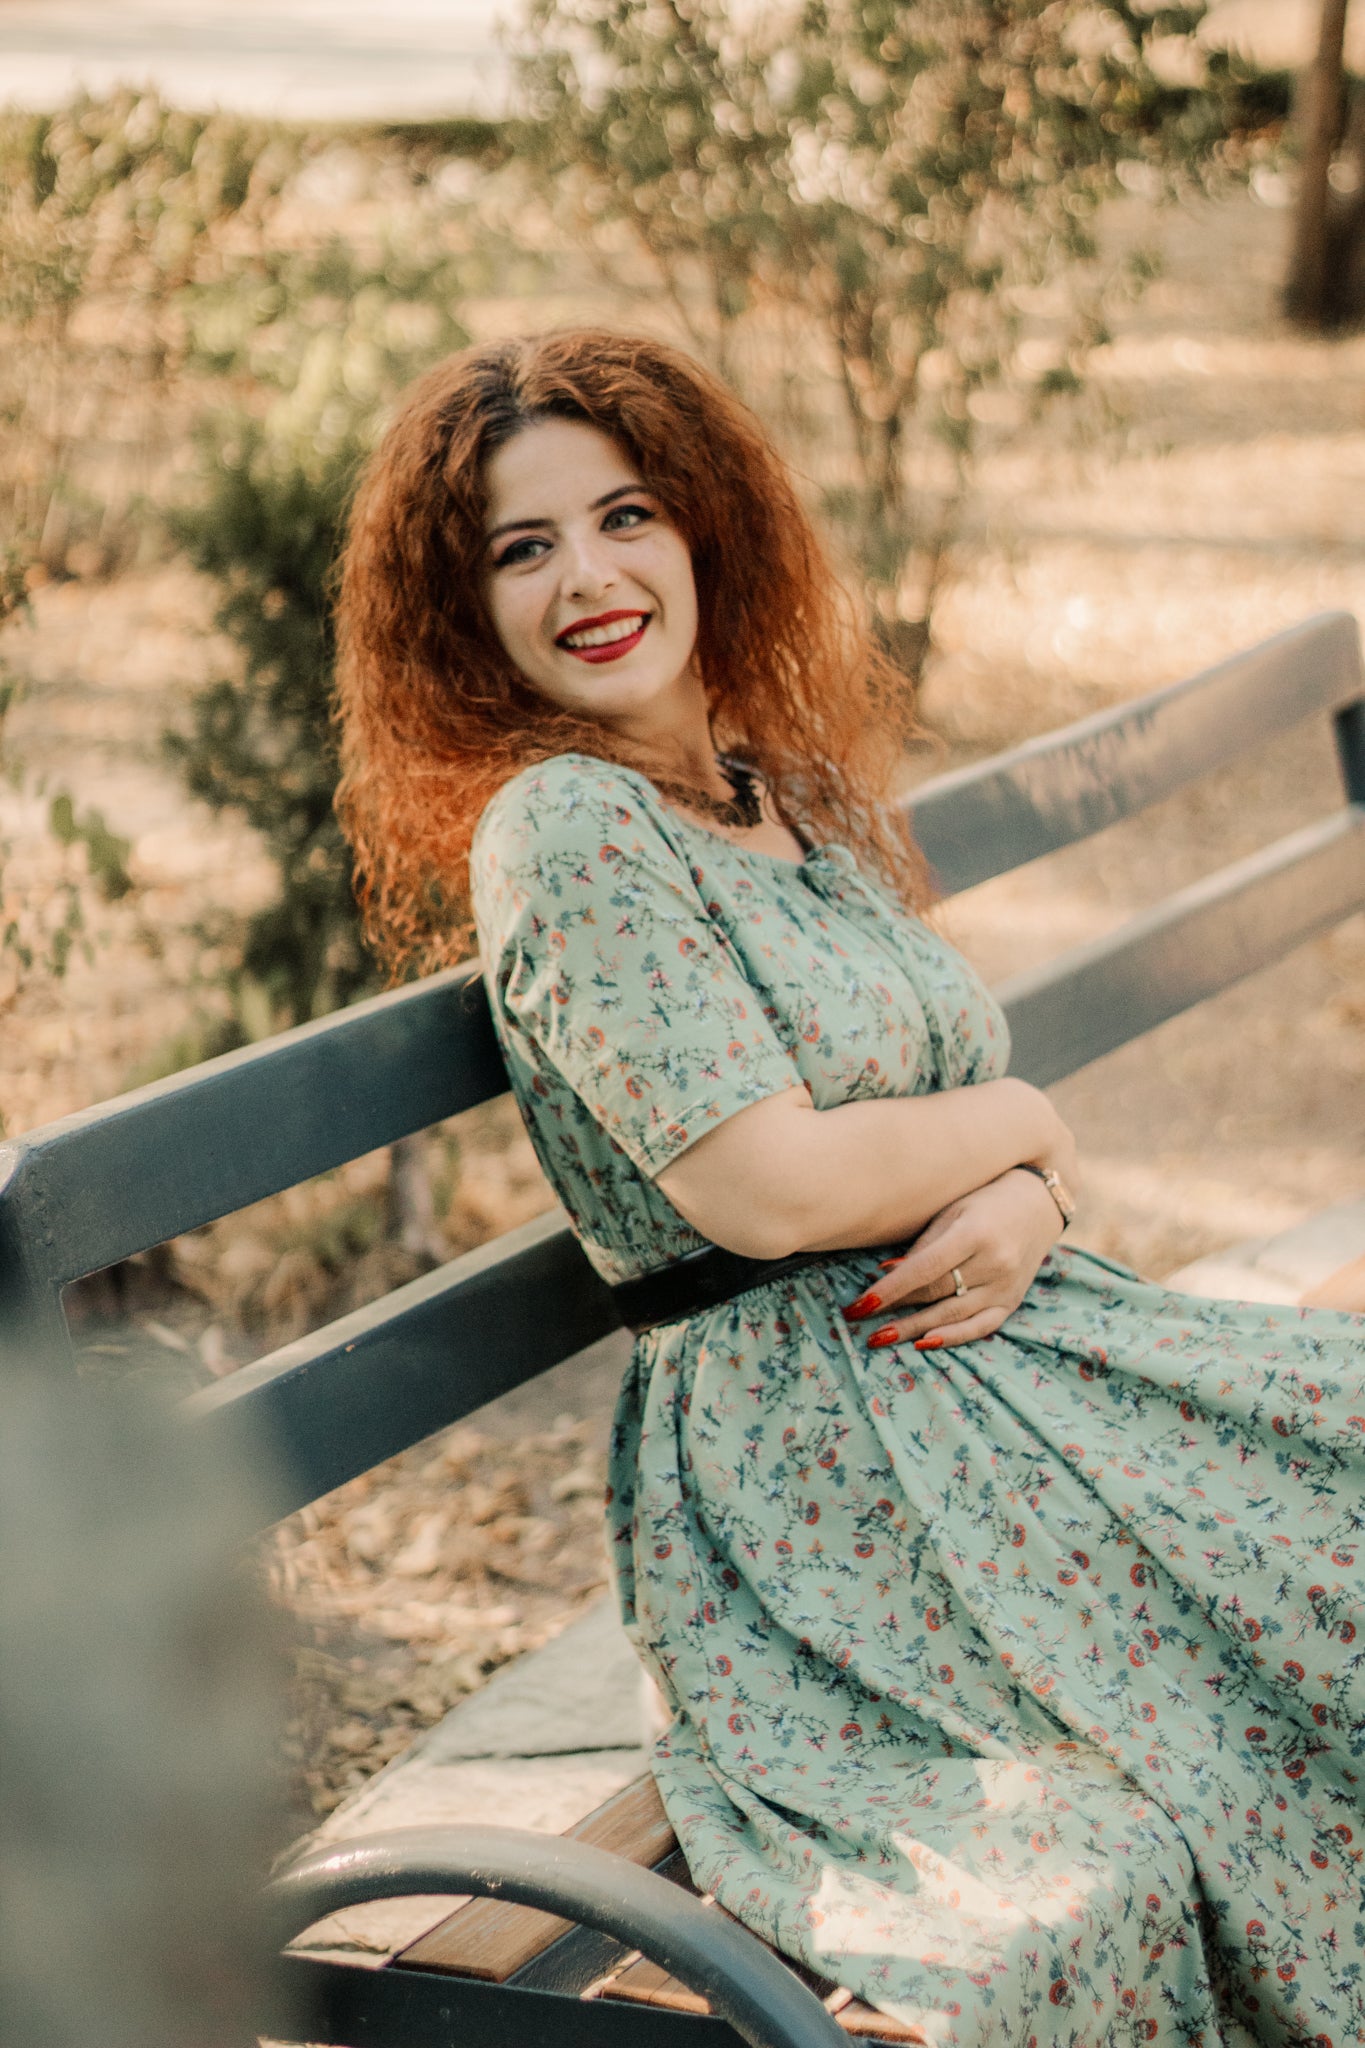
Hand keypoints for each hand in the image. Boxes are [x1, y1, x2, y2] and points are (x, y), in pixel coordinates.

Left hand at [842, 1169, 1065, 1349]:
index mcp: (975, 1233)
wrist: (1040, 1202)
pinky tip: (923, 1344)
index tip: (860, 1303)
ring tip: (879, 1338)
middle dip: (894, 1309)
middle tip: (858, 1321)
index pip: (925, 1268)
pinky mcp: (1013, 1301)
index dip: (891, 1289)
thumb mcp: (953, 1209)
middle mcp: (995, 1263)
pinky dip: (952, 1338)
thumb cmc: (985, 1198)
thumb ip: (923, 1243)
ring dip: (913, 1329)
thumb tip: (886, 1273)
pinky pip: (981, 1327)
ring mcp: (1007, 1286)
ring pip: (954, 1315)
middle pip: (936, 1293)